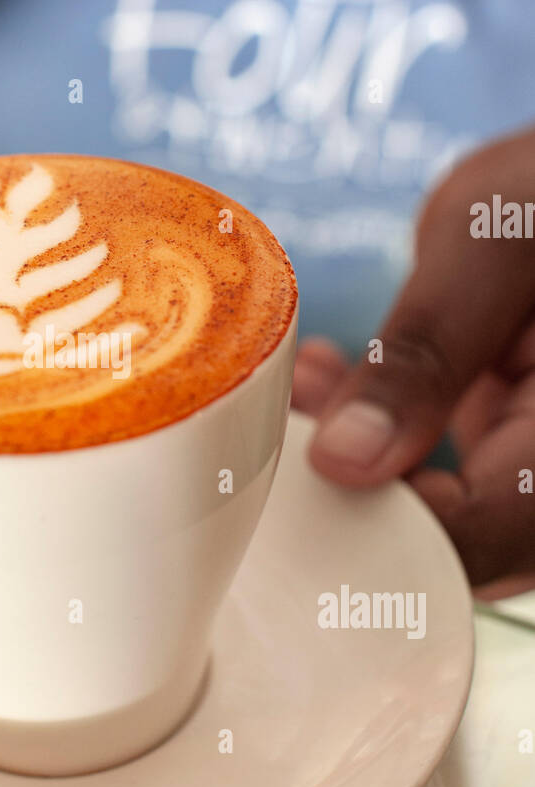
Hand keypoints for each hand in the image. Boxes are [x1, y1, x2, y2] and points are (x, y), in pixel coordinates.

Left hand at [293, 130, 534, 597]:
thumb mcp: (495, 246)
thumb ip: (425, 352)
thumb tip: (345, 461)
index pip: (491, 536)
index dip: (386, 535)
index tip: (302, 480)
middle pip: (460, 540)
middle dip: (351, 497)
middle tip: (276, 435)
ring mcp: (528, 457)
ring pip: (437, 507)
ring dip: (350, 458)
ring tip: (295, 386)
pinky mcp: (502, 435)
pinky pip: (434, 465)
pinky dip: (373, 429)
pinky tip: (325, 373)